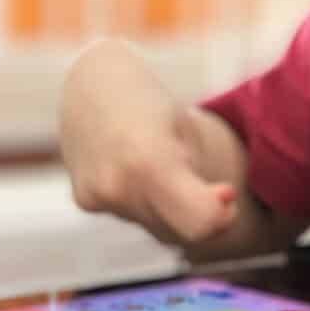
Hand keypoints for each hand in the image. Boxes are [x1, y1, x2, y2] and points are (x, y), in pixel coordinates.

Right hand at [60, 39, 239, 247]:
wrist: (91, 81)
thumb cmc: (150, 102)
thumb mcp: (186, 130)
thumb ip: (200, 182)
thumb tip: (215, 222)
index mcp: (149, 160)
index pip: (198, 223)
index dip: (220, 215)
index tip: (225, 191)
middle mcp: (117, 185)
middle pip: (178, 229)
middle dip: (194, 210)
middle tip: (192, 170)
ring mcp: (96, 196)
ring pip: (155, 226)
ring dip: (166, 205)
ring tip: (152, 157)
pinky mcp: (84, 200)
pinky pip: (132, 216)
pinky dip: (142, 199)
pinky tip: (131, 164)